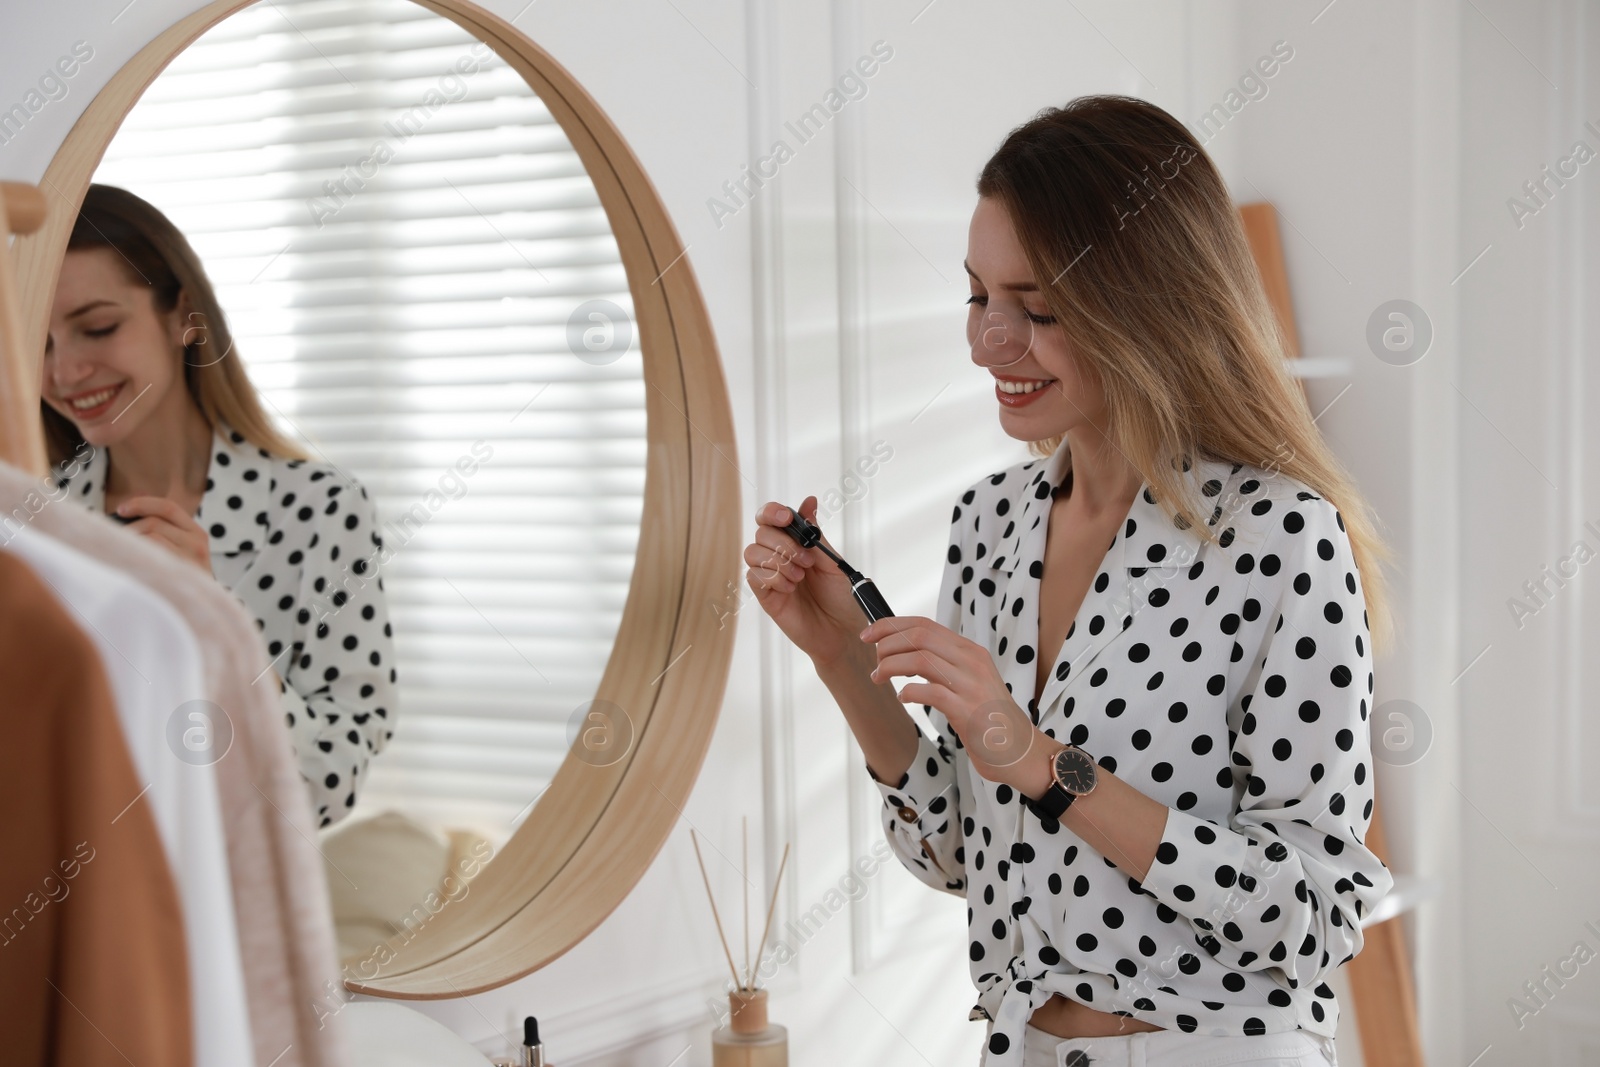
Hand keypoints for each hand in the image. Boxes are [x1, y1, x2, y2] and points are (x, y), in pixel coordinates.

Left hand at [115, 495, 212, 573]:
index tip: (121, 509)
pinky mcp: (179, 572)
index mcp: (197, 533)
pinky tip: (129, 563)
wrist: (203, 611)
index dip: (142, 503)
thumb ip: (163, 531)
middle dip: (129, 527)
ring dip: (130, 542)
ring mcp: (189, 559)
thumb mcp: (182, 552)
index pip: (168, 507)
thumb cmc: (183, 580)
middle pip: (154, 522)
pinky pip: (149, 554)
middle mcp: (197, 543)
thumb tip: (127, 510)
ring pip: (149, 537)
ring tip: (123, 553)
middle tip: (115, 538)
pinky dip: (134, 555)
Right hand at [746, 497, 872, 668]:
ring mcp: (769, 575)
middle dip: (784, 544)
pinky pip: (753, 576)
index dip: (773, 512)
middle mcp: (778, 556)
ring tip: (800, 577)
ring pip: (752, 552)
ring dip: (778, 561)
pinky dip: (773, 578)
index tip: (786, 517)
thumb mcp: (832, 561)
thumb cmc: (840, 596)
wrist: (842, 630)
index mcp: (794, 542)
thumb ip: (816, 534)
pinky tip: (790, 588)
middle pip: (761, 532)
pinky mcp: (765, 595)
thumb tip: (809, 501)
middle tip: (807, 562)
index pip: (770, 517)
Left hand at [859, 614, 1052, 791]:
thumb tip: (904, 653)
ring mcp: (971, 685)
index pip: (925, 625)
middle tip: (874, 660)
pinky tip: (903, 698)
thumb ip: (943, 664)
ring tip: (880, 677)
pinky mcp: (968, 710)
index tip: (869, 634)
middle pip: (920, 636)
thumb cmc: (989, 718)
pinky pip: (930, 692)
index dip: (891, 626)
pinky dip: (908, 692)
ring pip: (921, 659)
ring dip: (891, 666)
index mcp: (970, 651)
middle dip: (887, 644)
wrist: (1020, 750)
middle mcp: (972, 661)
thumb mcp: (969, 681)